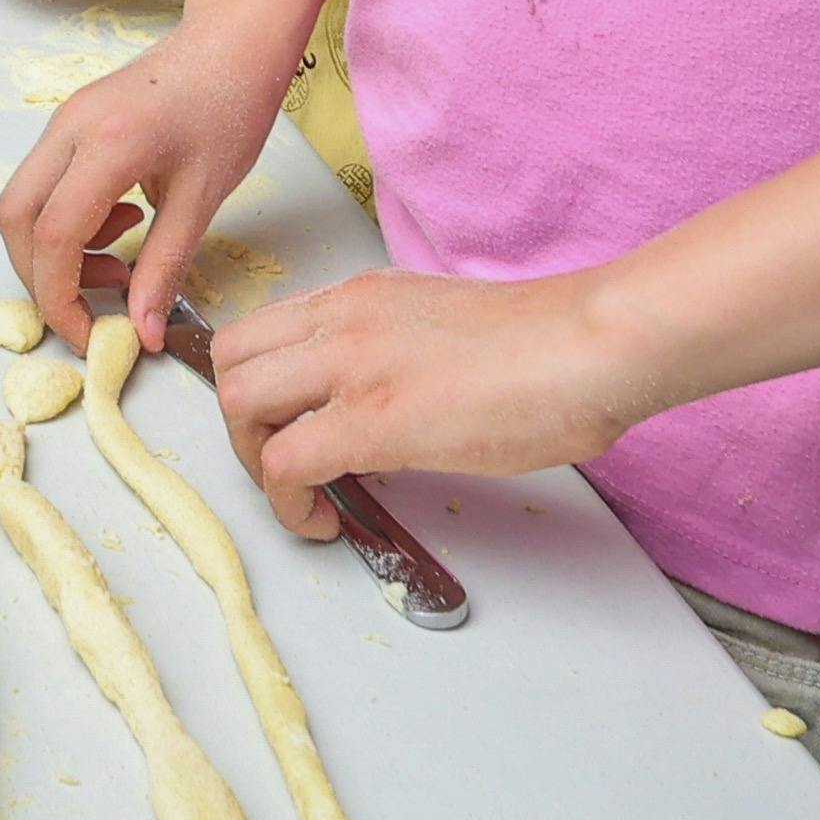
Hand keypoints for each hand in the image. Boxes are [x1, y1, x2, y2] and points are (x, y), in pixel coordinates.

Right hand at [0, 11, 298, 354]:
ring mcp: (63, 120)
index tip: (89, 336)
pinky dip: (69, 219)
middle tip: (92, 306)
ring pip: (24, 201)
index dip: (60, 297)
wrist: (232, 42)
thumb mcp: (203, 198)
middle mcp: (69, 128)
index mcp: (106, 145)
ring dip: (57, 248)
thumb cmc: (229, 107)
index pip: (53, 236)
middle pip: (15, 218)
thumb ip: (165, 267)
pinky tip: (123, 222)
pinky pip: (46, 183)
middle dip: (42, 276)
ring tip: (122, 258)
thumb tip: (144, 333)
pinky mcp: (70, 121)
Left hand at [206, 266, 666, 540]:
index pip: (260, 329)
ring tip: (303, 496)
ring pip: (238, 403)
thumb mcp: (440, 329)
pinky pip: (286, 463)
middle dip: (240, 426)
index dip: (257, 388)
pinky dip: (287, 504)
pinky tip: (323, 521)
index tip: (282, 428)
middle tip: (282, 466)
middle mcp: (341, 320)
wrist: (590, 344)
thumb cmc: (546, 344)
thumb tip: (376, 408)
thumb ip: (392, 353)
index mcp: (358, 298)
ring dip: (253, 461)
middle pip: (229, 361)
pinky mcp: (374, 420)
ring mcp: (351, 364)